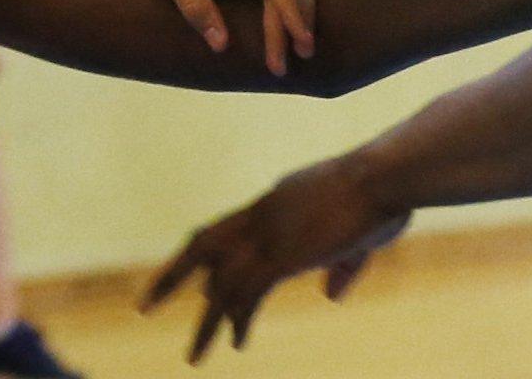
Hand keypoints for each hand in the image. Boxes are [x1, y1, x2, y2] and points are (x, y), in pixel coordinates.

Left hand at [141, 154, 409, 362]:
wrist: (385, 175)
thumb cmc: (384, 193)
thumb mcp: (359, 232)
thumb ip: (343, 265)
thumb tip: (330, 296)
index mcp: (276, 200)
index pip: (231, 230)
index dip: (214, 260)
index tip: (204, 289)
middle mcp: (263, 214)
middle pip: (202, 243)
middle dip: (173, 276)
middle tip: (145, 304)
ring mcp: (269, 235)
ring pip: (221, 282)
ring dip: (207, 322)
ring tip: (195, 356)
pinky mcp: (283, 256)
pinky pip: (248, 294)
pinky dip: (237, 321)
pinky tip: (237, 342)